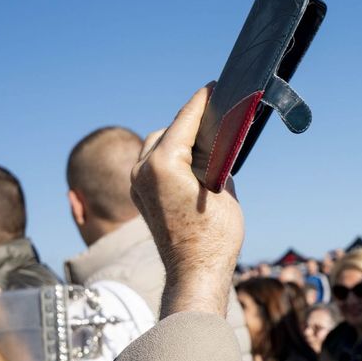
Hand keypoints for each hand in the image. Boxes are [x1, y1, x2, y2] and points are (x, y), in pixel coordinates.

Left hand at [133, 85, 244, 315]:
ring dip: (177, 141)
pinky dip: (169, 158)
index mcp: (163, 165)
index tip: (212, 87)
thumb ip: (216, 162)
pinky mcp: (140, 197)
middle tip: (213, 116)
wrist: (195, 273)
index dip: (201, 102)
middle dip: (188, 123)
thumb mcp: (224, 190)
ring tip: (204, 140)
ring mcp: (137, 185)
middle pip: (167, 132)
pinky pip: (152, 165)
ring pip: (156, 147)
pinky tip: (190, 162)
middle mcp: (143, 171)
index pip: (184, 121)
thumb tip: (215, 148)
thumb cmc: (214, 237)